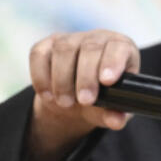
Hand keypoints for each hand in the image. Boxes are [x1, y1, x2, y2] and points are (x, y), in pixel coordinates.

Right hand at [24, 30, 138, 160]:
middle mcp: (96, 39)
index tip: (107, 81)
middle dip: (86, 77)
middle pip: (91, 48)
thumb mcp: (111, 108)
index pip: (119, 47)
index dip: (113, 61)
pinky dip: (41, 77)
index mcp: (121, 49)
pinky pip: (39, 54)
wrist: (76, 99)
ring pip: (64, 49)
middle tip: (85, 101)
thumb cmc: (102, 98)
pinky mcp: (46, 46)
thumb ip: (114, 113)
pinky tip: (48, 95)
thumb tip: (116, 121)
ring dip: (63, 79)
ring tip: (65, 103)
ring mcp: (70, 39)